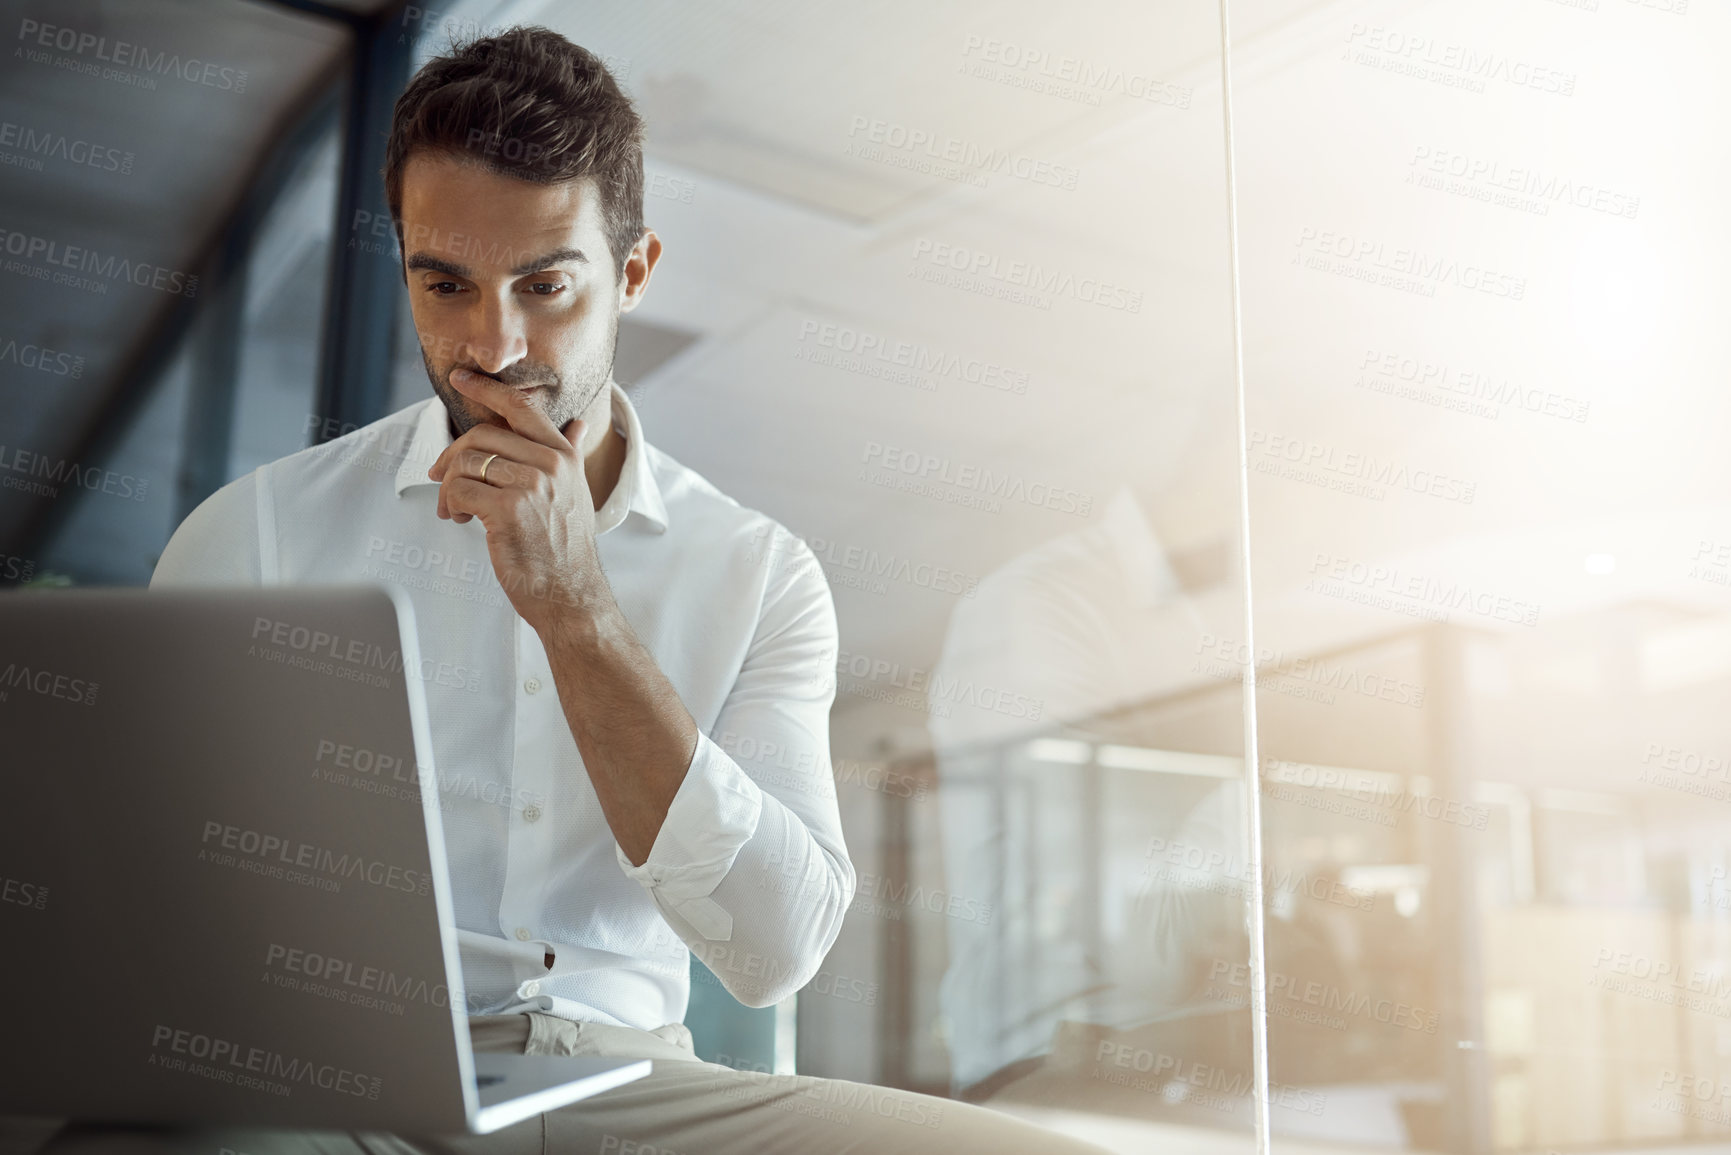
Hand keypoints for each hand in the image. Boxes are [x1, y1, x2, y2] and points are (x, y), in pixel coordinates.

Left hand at [425, 368, 604, 633]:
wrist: (572, 594)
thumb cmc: (567, 548)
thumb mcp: (577, 492)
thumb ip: (571, 454)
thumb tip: (578, 424)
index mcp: (563, 455)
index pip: (520, 406)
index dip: (486, 388)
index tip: (460, 379)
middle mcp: (550, 464)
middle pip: (482, 435)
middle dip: (452, 456)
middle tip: (441, 478)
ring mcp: (531, 486)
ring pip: (466, 465)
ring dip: (448, 488)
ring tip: (453, 510)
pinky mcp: (509, 511)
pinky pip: (459, 491)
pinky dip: (449, 505)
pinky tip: (459, 520)